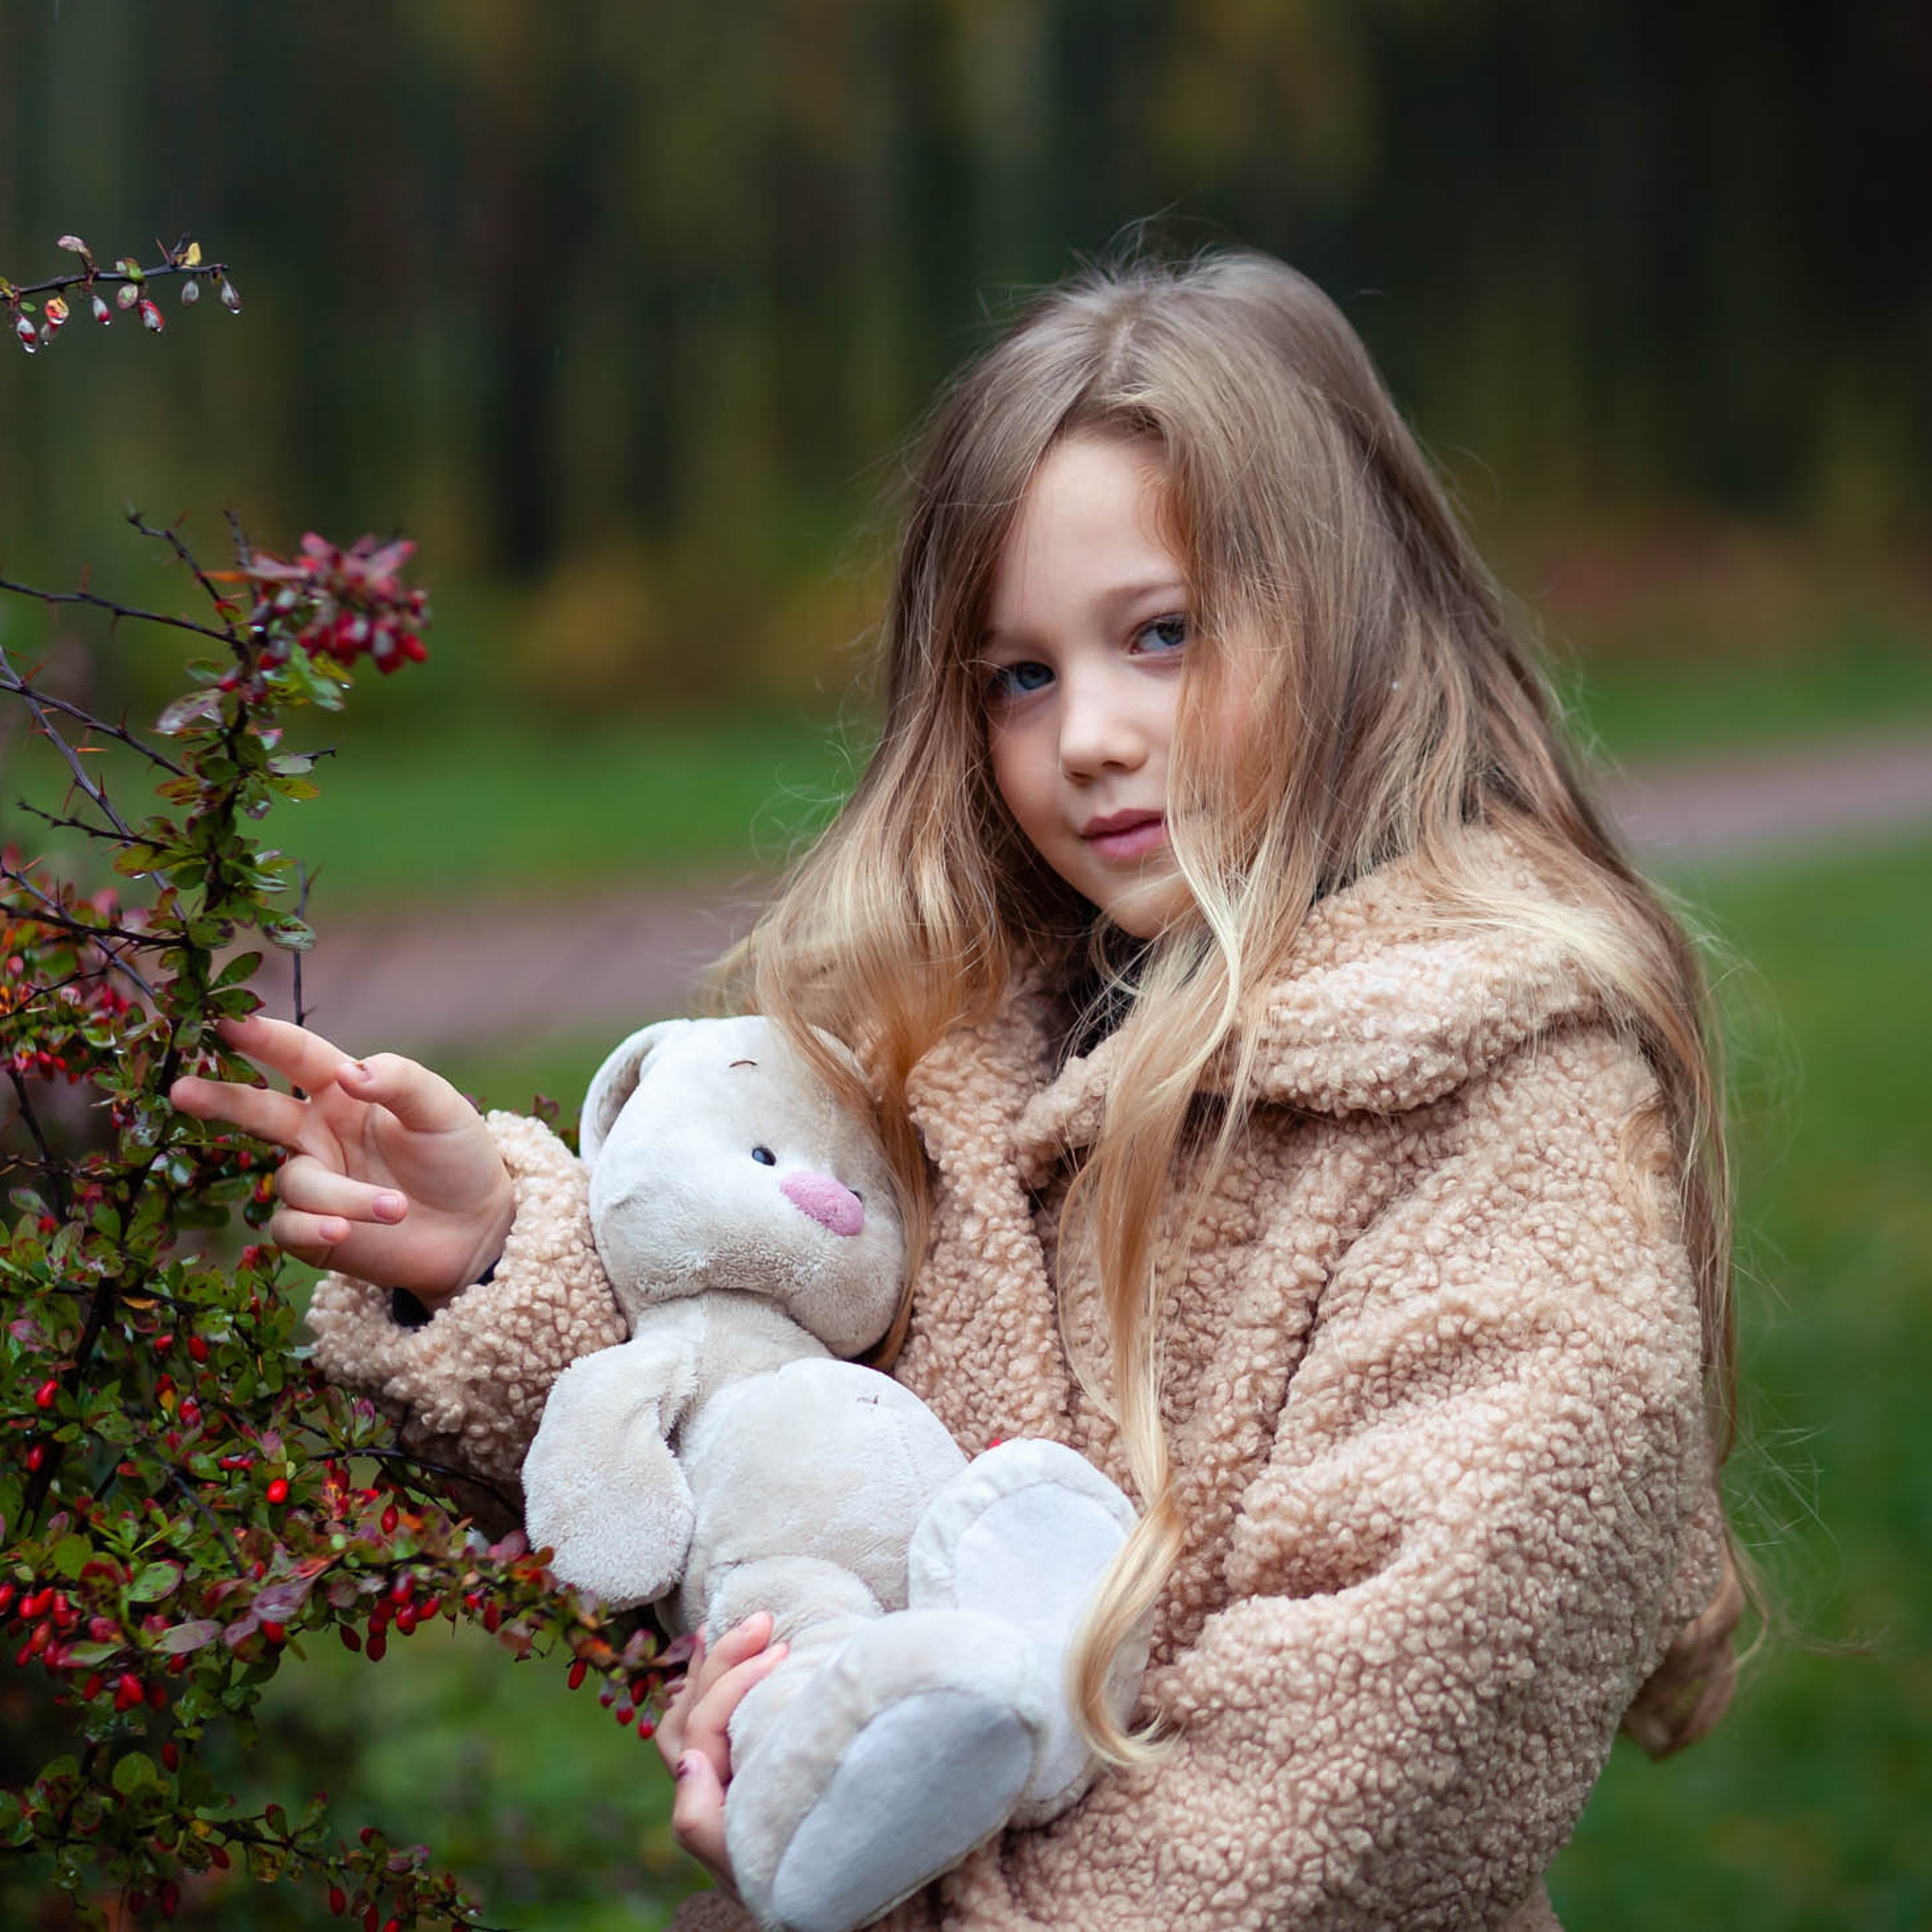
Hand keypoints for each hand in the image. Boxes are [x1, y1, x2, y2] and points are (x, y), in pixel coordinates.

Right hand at [168, 1013, 514, 1299]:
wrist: (478, 1228)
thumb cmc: (458, 1156)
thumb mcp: (441, 1109)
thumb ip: (399, 1081)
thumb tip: (348, 1072)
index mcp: (344, 1092)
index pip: (298, 1057)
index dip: (264, 1038)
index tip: (228, 1021)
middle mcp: (319, 1133)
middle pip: (257, 1109)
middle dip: (219, 1099)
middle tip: (180, 1090)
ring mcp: (315, 1181)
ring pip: (295, 1182)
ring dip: (342, 1196)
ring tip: (398, 1207)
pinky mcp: (315, 1230)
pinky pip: (288, 1227)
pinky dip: (312, 1227)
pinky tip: (342, 1230)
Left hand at [655, 1614, 789, 1892]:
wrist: (849, 1901)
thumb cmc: (804, 1876)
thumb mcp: (748, 1862)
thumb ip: (703, 1823)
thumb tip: (688, 1763)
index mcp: (708, 1803)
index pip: (703, 1727)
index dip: (733, 1681)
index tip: (780, 1650)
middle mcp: (708, 1788)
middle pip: (690, 1710)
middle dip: (721, 1659)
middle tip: (762, 1620)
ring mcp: (724, 1777)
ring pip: (691, 1713)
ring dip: (707, 1668)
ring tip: (726, 1628)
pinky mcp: (746, 1768)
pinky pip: (714, 1722)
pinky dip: (716, 1687)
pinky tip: (736, 1661)